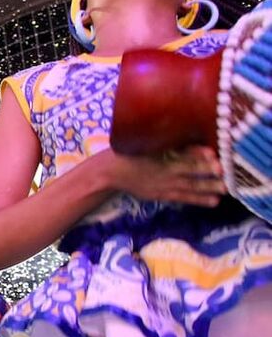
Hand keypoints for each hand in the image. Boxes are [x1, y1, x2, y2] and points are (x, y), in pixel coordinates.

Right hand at [106, 146, 225, 206]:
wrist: (111, 172)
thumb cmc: (128, 152)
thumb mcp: (145, 142)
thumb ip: (167, 140)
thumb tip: (191, 134)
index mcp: (158, 154)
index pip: (181, 153)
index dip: (197, 154)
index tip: (213, 154)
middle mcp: (163, 170)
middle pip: (190, 170)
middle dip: (208, 173)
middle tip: (225, 175)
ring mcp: (164, 184)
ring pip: (190, 185)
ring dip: (208, 188)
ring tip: (224, 190)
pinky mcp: (162, 194)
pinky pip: (183, 197)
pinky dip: (198, 199)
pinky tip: (212, 201)